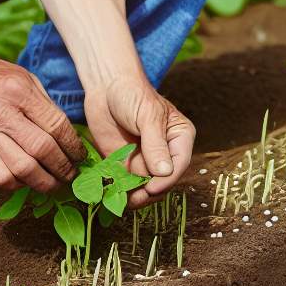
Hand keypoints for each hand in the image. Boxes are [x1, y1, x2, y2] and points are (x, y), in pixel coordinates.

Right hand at [0, 43, 86, 193]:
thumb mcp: (25, 78)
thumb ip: (45, 104)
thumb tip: (68, 133)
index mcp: (20, 92)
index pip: (55, 125)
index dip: (73, 145)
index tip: (81, 155)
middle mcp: (3, 114)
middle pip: (42, 149)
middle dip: (63, 166)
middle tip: (73, 173)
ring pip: (22, 169)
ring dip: (44, 182)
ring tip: (55, 183)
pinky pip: (0, 177)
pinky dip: (18, 184)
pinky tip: (27, 180)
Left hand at [83, 75, 195, 208]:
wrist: (105, 87)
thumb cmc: (132, 93)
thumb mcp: (148, 116)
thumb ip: (156, 144)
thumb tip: (165, 172)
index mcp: (179, 137)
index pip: (180, 164)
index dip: (167, 180)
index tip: (151, 187)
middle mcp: (165, 153)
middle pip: (163, 182)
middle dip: (149, 192)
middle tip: (133, 197)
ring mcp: (145, 161)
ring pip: (144, 188)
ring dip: (133, 196)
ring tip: (120, 196)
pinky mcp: (125, 165)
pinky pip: (125, 185)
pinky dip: (118, 191)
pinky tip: (109, 191)